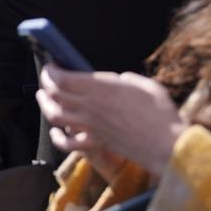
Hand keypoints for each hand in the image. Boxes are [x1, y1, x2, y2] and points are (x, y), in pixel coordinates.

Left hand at [36, 65, 184, 179]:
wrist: (167, 144)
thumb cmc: (161, 113)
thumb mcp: (144, 85)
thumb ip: (125, 80)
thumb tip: (117, 80)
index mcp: (100, 88)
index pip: (61, 78)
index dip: (50, 72)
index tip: (51, 66)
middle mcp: (89, 106)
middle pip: (54, 95)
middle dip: (45, 84)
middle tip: (46, 80)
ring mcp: (89, 126)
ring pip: (54, 116)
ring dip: (45, 106)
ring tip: (44, 98)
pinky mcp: (94, 143)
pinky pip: (67, 143)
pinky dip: (57, 137)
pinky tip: (56, 132)